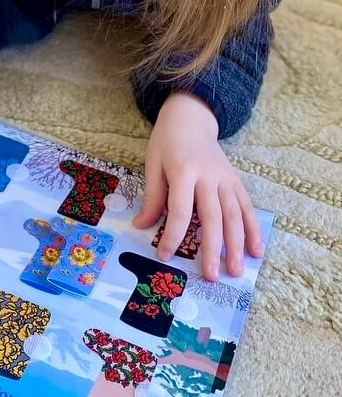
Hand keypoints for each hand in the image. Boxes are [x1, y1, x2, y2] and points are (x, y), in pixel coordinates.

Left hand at [133, 92, 263, 279]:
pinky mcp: (237, 182)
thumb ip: (152, 197)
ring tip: (236, 271)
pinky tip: (256, 250)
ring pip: (234, 215)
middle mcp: (208, 176)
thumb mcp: (153, 165)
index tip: (165, 256)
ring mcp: (226, 179)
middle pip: (212, 217)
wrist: (190, 120)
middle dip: (212, 248)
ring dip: (237, 245)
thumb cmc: (167, 144)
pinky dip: (253, 229)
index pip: (179, 210)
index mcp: (183, 171)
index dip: (173, 235)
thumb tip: (141, 226)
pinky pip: (247, 208)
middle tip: (211, 276)